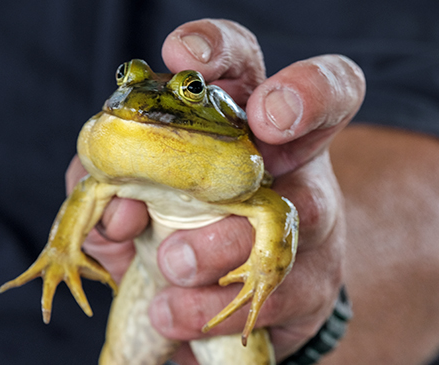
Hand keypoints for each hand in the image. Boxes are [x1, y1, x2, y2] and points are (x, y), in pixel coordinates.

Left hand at [66, 19, 364, 362]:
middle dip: (301, 98)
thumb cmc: (179, 226)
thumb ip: (115, 190)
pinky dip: (218, 303)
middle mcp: (290, 156)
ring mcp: (312, 216)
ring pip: (299, 211)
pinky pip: (279, 289)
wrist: (225, 293)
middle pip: (323, 101)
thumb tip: (116, 214)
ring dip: (226, 241)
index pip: (243, 63)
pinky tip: (174, 311)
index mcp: (237, 121)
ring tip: (173, 267)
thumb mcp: (138, 198)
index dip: (221, 47)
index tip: (182, 55)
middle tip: (266, 126)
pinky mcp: (313, 279)